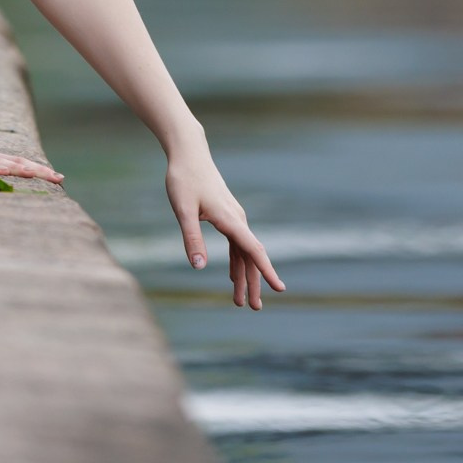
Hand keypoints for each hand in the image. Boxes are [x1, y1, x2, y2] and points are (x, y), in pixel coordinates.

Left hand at [167, 151, 283, 308]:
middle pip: (251, 256)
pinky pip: (236, 244)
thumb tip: (198, 267)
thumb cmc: (184, 179)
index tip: (279, 289)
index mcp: (230, 220)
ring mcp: (233, 217)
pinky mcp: (226, 216)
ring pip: (243, 252)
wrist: (189, 153)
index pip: (253, 250)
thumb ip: (191, 238)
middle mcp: (237, 219)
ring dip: (243, 276)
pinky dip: (236, 262)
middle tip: (254, 308)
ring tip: (240, 301)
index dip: (266, 271)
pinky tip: (231, 276)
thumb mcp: (183, 210)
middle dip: (254, 283)